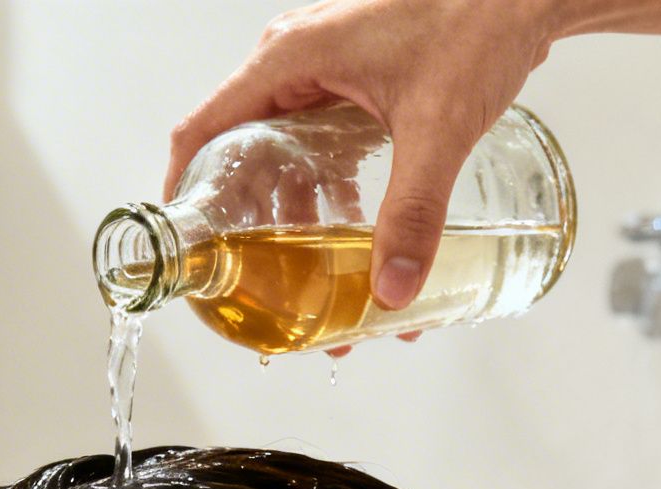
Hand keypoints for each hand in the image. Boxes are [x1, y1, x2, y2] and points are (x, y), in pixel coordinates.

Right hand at [165, 0, 560, 310]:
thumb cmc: (476, 26)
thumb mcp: (438, 130)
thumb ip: (414, 213)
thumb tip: (392, 289)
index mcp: (288, 59)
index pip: (203, 129)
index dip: (184, 189)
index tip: (187, 245)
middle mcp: (294, 59)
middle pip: (240, 147)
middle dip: (247, 216)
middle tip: (253, 274)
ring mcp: (324, 66)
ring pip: (281, 146)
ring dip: (292, 206)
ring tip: (306, 267)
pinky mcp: (354, 76)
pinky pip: (317, 135)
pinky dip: (325, 181)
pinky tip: (350, 227)